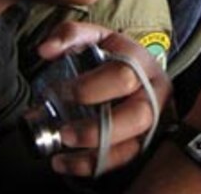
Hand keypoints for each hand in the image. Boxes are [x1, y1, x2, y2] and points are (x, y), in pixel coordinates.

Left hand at [37, 21, 171, 175]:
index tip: (61, 92)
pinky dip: (94, 166)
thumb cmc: (114, 56)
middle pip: (137, 116)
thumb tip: (45, 50)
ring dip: (95, 155)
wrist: (139, 72)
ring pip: (133, 146)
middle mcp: (154, 92)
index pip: (122, 77)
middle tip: (64, 133)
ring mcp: (154, 120)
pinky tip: (67, 164)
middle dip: (97, 129)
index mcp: (142, 62)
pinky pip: (124, 160)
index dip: (89, 88)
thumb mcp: (96, 36)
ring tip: (61, 155)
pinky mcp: (145, 141)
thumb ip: (69, 34)